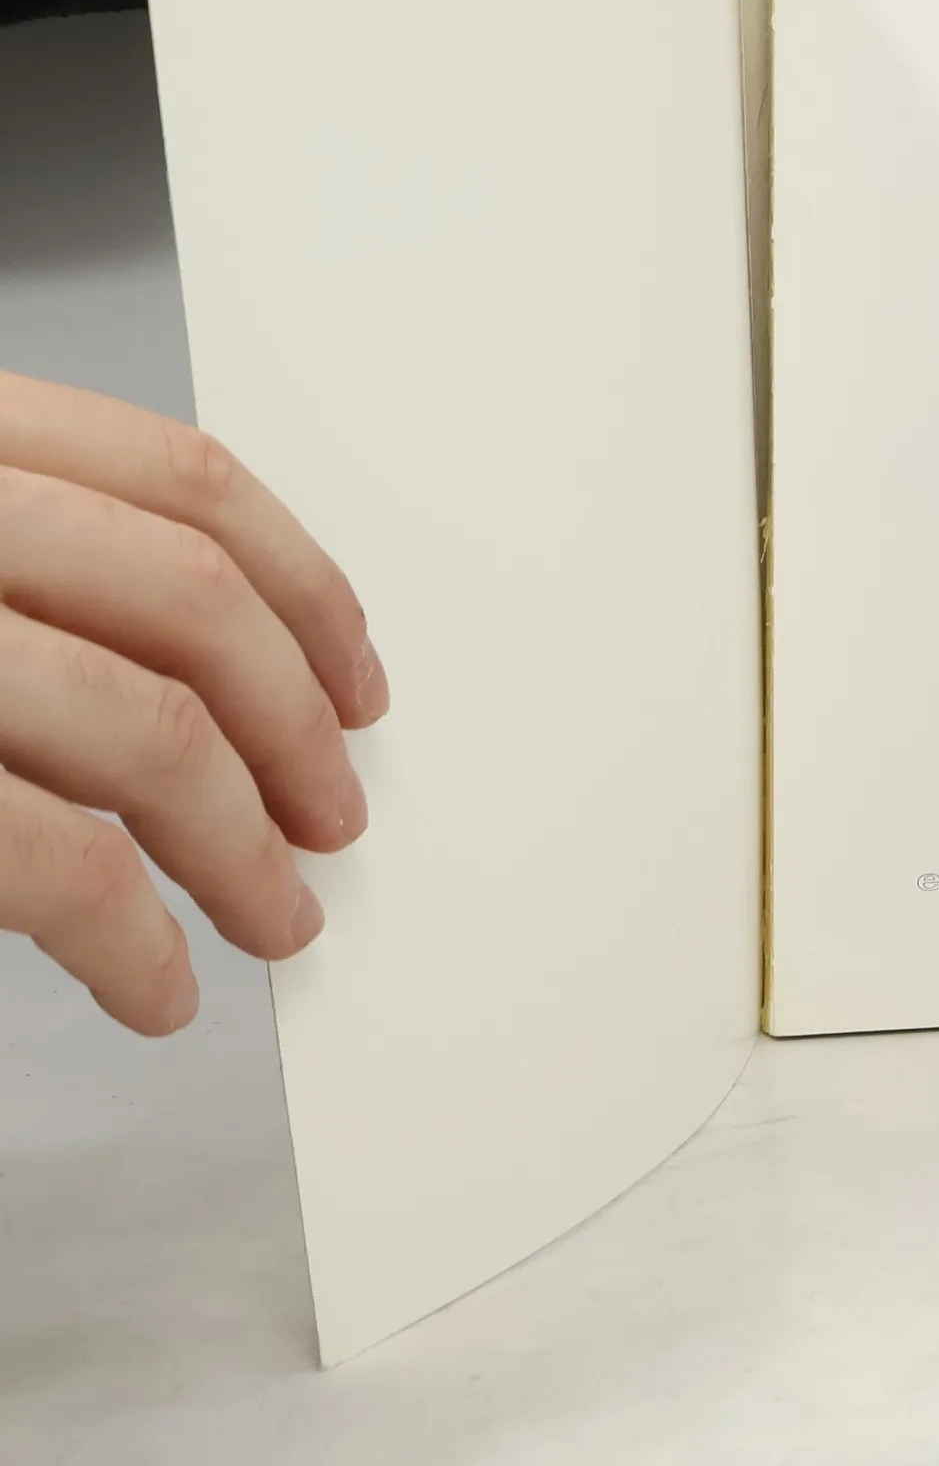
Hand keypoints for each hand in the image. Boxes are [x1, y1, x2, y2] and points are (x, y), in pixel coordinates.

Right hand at [0, 372, 386, 1034]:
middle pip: (191, 599)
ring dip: (242, 848)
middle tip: (339, 815)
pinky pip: (59, 864)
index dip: (305, 582)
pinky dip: (129, 942)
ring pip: (148, 731)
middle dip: (294, 722)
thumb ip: (49, 568)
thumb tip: (237, 669)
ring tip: (279, 918)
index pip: (182, 478)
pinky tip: (156, 987)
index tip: (362, 676)